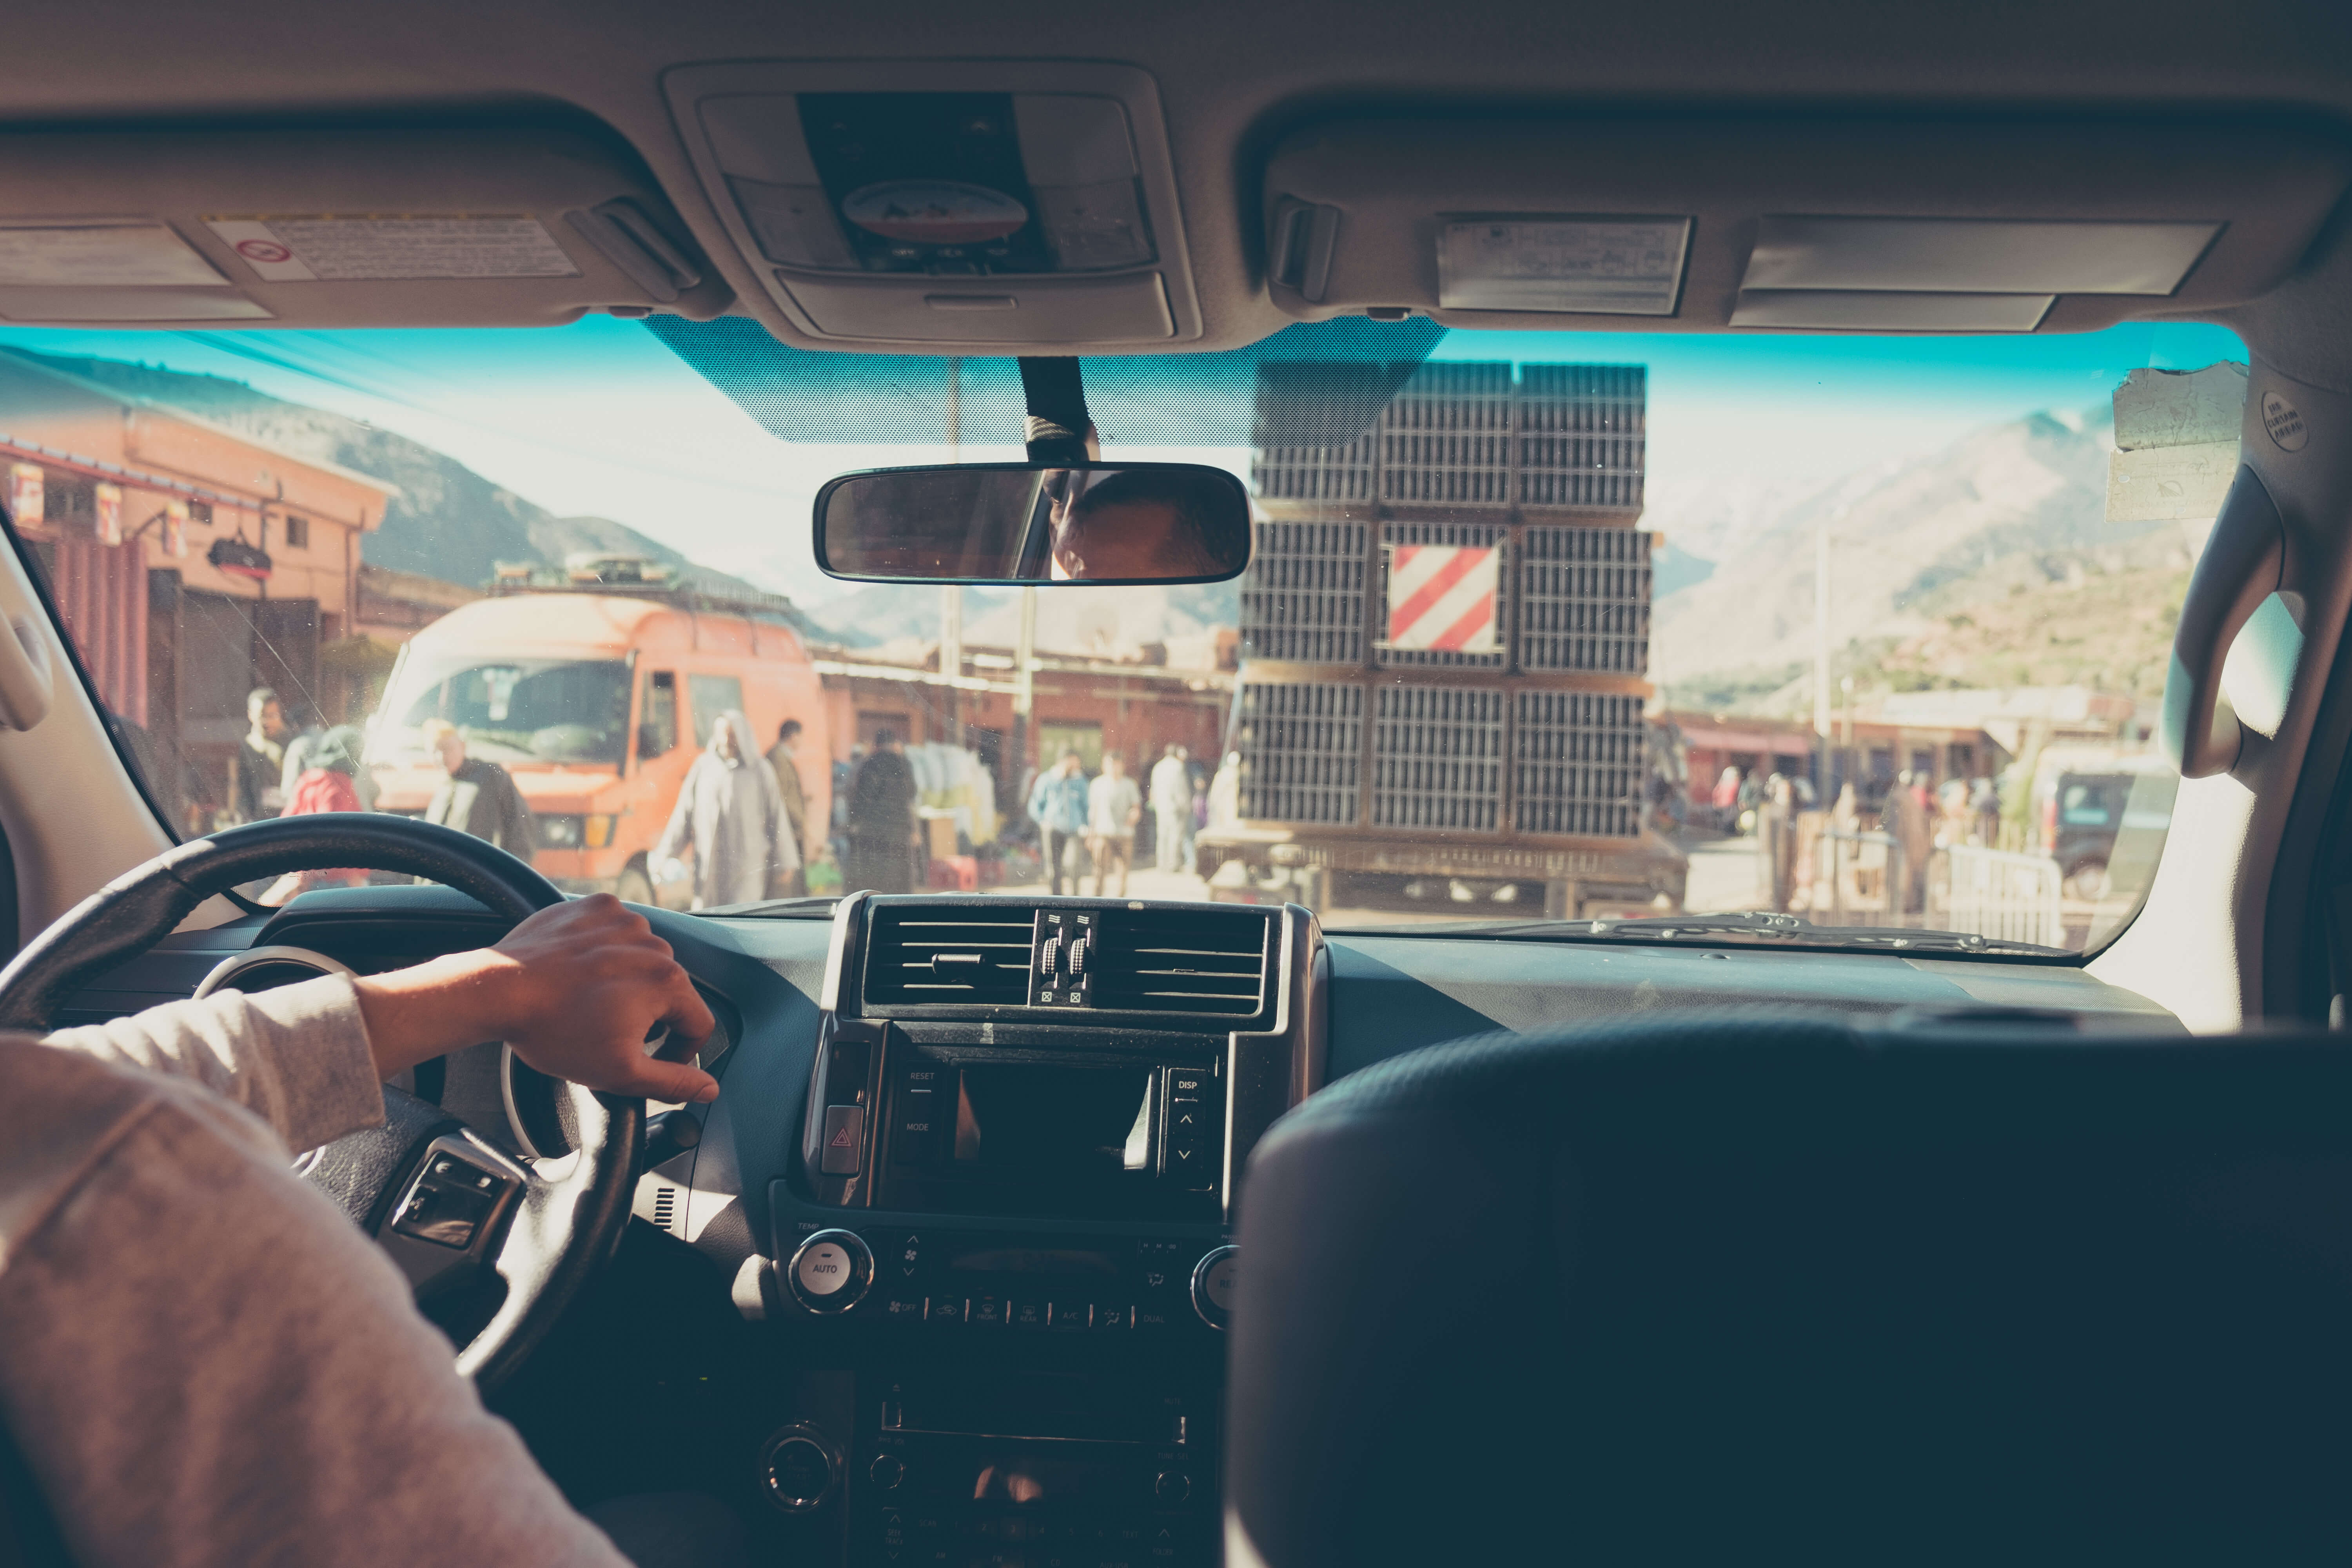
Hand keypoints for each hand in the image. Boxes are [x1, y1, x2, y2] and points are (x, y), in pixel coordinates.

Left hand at [354, 895, 719, 1102]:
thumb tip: (709, 1088)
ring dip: (627, 979)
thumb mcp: (620, 1073)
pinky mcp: (596, 906)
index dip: (678, 1052)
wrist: (498, 990)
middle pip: (669, 991)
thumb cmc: (554, 1030)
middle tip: (608, 1031)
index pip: (698, 1024)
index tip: (648, 1058)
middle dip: (647, 1014)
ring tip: (589, 998)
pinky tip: (580, 970)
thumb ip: (672, 1082)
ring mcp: (623, 919)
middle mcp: (653, 943)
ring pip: (643, 960)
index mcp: (668, 981)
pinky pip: (616, 932)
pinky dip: (604, 950)